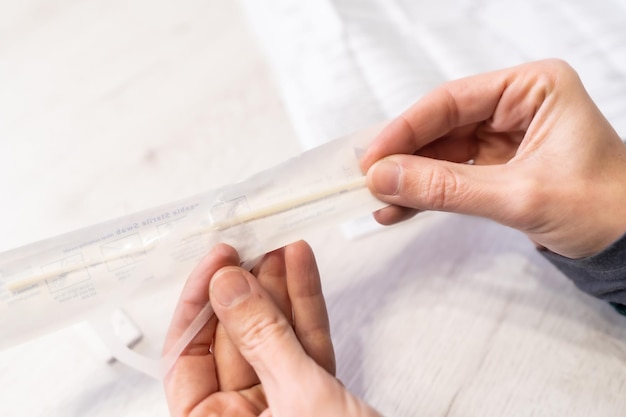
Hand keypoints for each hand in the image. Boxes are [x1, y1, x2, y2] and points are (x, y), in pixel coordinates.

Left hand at [163, 241, 380, 416]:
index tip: (216, 264)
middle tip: (251, 247)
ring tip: (280, 248)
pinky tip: (301, 270)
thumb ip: (263, 340)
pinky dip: (305, 307)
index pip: (186, 359)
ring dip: (277, 290)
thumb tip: (228, 288)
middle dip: (245, 289)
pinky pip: (303, 344)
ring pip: (271, 336)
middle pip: (232, 340)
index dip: (197, 306)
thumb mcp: (300, 402)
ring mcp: (281, 407)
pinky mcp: (315, 395)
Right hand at [361, 59, 625, 258]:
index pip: (452, 101)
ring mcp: (503, 137)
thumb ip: (447, 188)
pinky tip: (399, 209)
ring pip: (440, 152)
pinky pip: (450, 175)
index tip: (373, 158)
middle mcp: (515, 106)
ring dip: (409, 179)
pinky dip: (425, 193)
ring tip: (379, 202)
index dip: (406, 129)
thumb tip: (384, 179)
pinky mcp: (496, 166)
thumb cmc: (603, 209)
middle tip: (368, 183)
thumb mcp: (520, 196)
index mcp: (531, 89)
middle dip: (404, 158)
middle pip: (440, 126)